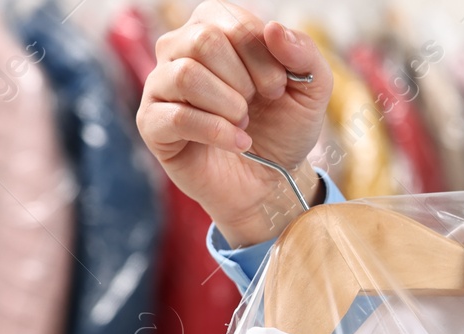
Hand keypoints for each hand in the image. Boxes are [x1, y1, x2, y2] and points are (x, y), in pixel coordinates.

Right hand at [137, 2, 332, 247]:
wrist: (272, 181)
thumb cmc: (283, 128)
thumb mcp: (311, 90)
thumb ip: (304, 53)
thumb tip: (274, 28)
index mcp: (214, 27)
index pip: (231, 23)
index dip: (264, 59)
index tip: (276, 89)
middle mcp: (179, 48)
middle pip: (204, 40)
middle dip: (245, 81)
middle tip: (257, 105)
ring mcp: (161, 85)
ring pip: (186, 75)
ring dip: (230, 106)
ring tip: (244, 123)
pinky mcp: (153, 123)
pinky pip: (177, 117)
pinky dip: (218, 132)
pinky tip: (240, 143)